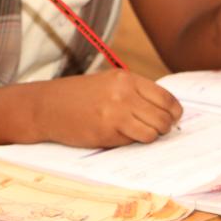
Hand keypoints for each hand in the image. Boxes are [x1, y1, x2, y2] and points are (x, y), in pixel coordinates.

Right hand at [35, 71, 182, 147]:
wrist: (46, 106)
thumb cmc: (77, 96)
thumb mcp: (108, 83)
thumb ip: (135, 92)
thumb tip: (166, 111)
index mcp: (126, 79)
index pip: (166, 98)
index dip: (174, 112)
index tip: (172, 118)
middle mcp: (123, 94)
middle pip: (164, 118)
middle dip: (163, 127)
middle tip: (155, 129)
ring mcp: (115, 113)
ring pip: (153, 133)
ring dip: (149, 136)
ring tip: (135, 132)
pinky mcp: (106, 132)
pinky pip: (134, 141)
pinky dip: (130, 141)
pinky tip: (116, 134)